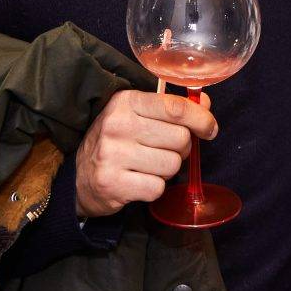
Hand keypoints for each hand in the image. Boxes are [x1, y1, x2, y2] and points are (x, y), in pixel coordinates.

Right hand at [75, 89, 217, 217]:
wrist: (80, 177)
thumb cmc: (117, 142)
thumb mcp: (138, 116)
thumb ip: (172, 108)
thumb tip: (206, 105)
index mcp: (126, 102)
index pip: (176, 108)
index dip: (201, 119)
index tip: (209, 128)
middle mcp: (117, 125)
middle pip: (180, 139)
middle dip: (180, 149)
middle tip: (163, 151)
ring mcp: (113, 155)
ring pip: (172, 165)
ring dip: (167, 170)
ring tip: (148, 166)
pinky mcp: (112, 183)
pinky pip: (158, 188)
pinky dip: (154, 188)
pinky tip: (139, 181)